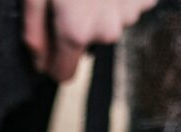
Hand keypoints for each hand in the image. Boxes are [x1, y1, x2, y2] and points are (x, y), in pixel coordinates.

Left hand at [23, 0, 156, 80]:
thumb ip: (34, 34)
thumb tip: (39, 65)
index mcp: (75, 31)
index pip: (64, 75)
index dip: (53, 62)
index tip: (48, 45)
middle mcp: (106, 30)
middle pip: (87, 46)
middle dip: (78, 28)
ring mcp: (129, 14)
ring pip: (108, 25)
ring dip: (99, 10)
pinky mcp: (145, 0)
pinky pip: (128, 7)